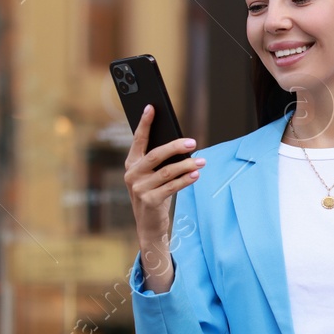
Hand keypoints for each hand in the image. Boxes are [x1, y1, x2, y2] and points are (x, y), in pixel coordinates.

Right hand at [124, 104, 202, 291]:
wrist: (148, 225)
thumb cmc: (154, 194)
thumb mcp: (152, 177)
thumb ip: (160, 162)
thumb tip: (181, 146)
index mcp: (131, 163)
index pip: (138, 140)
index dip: (145, 123)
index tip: (151, 108)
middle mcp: (132, 174)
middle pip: (156, 155)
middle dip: (175, 146)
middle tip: (192, 142)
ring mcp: (139, 188)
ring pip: (168, 172)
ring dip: (187, 165)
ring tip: (201, 161)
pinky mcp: (149, 200)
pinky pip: (172, 186)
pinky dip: (186, 179)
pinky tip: (196, 174)